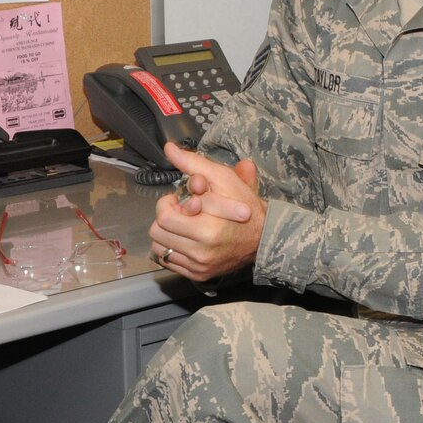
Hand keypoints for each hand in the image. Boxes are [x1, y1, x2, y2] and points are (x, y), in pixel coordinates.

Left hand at [148, 143, 265, 281]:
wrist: (264, 237)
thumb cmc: (245, 206)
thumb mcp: (223, 179)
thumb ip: (194, 164)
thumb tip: (169, 148)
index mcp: (208, 229)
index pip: (165, 216)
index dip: (169, 203)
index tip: (183, 200)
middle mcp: (202, 252)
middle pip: (157, 232)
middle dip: (165, 218)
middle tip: (181, 212)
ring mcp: (200, 266)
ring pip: (159, 248)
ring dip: (167, 234)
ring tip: (182, 226)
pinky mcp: (199, 275)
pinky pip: (169, 262)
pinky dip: (173, 249)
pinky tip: (186, 239)